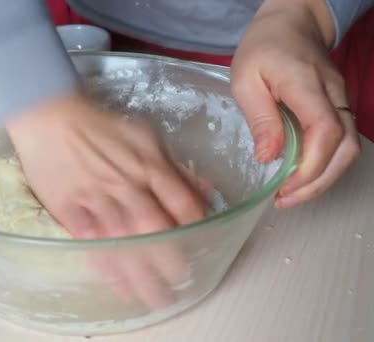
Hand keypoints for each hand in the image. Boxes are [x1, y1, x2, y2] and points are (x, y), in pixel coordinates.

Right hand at [6, 90, 206, 306]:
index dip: (194, 226)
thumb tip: (203, 190)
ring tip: (152, 296)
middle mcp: (127, 185)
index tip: (200, 244)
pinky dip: (106, 265)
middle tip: (180, 282)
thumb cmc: (100, 125)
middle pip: (155, 229)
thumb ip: (174, 166)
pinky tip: (117, 283)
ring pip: (124, 241)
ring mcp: (98, 198)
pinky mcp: (71, 209)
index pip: (181, 202)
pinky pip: (92, 242)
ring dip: (140, 272)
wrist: (51, 117)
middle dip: (170, 259)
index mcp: (149, 165)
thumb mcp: (145, 136)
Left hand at [231, 0, 359, 207]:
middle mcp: (333, 94)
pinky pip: (342, 142)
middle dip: (318, 182)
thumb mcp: (245, 78)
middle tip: (285, 199)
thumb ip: (259, 117)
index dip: (311, 165)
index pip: (325, 129)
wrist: (291, 24)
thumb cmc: (263, 48)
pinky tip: (300, 176)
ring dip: (324, 178)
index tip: (285, 186)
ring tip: (291, 194)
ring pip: (350, 148)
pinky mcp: (338, 107)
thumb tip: (268, 157)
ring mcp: (340, 100)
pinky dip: (325, 165)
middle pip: (346, 147)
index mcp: (306, 84)